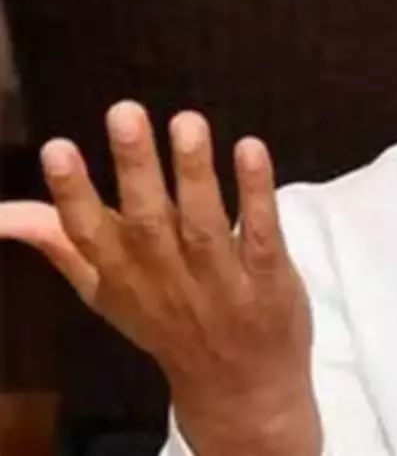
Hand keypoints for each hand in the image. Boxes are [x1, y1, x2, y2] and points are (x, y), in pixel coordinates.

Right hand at [0, 101, 319, 455]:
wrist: (240, 386)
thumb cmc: (169, 321)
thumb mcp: (108, 291)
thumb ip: (62, 243)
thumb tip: (2, 212)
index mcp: (121, 278)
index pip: (88, 235)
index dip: (72, 193)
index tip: (57, 147)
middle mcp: (165, 279)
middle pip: (147, 221)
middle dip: (135, 167)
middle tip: (125, 112)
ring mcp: (219, 282)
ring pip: (204, 224)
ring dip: (195, 172)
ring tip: (187, 121)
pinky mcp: (268, 280)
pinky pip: (261, 233)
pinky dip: (256, 194)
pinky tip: (250, 149)